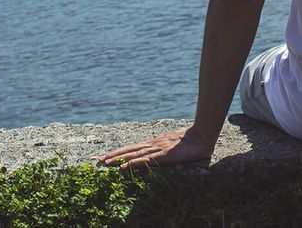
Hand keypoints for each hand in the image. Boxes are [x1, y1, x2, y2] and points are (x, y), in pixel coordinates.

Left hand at [98, 125, 215, 168]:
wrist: (203, 135)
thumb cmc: (193, 141)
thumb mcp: (177, 145)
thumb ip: (168, 147)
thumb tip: (161, 151)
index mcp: (156, 142)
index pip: (135, 148)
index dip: (121, 151)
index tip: (109, 155)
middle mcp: (154, 144)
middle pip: (130, 150)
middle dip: (114, 155)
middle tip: (99, 159)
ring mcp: (157, 149)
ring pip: (133, 154)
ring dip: (118, 159)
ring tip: (105, 162)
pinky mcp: (163, 155)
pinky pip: (145, 160)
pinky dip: (132, 163)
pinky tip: (123, 167)